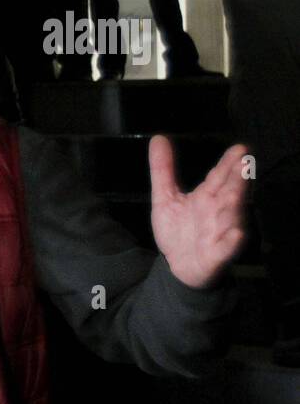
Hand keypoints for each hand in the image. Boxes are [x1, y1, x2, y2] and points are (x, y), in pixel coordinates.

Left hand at [150, 136, 247, 288]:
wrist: (176, 265)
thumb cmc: (177, 229)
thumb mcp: (165, 197)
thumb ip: (163, 169)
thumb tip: (158, 138)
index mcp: (206, 196)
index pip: (219, 176)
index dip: (229, 163)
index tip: (239, 149)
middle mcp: (217, 211)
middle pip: (229, 193)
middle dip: (237, 180)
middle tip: (244, 164)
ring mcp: (219, 232)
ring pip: (230, 218)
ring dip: (233, 207)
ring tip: (234, 194)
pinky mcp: (217, 254)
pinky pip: (226, 248)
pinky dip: (231, 241)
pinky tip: (234, 234)